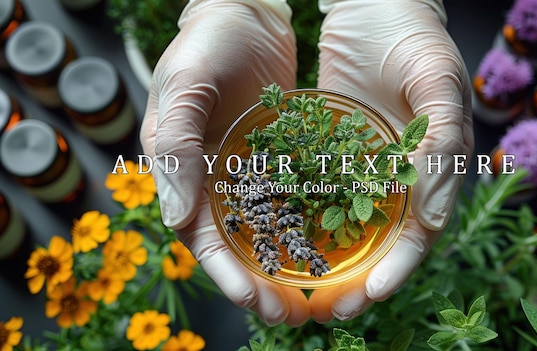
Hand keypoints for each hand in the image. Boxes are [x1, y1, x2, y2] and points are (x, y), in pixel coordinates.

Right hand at [140, 0, 309, 325]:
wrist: (244, 13)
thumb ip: (175, 147)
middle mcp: (217, 180)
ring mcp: (252, 171)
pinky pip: (297, 198)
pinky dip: (311, 225)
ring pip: (271, 231)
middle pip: (239, 246)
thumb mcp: (183, 86)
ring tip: (317, 295)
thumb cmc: (206, 45)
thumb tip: (174, 219)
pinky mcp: (282, 158)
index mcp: (184, 172)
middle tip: (294, 315)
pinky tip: (335, 246)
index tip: (254, 302)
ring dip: (290, 265)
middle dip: (263, 284)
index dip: (226, 274)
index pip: (203, 237)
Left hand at [310, 0, 474, 321]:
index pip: (419, 232)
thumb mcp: (436, 82)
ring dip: (326, 259)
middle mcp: (396, 176)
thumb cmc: (414, 38)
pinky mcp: (329, 151)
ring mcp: (361, 166)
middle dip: (357, 279)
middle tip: (330, 310)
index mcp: (432, 170)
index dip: (399, 268)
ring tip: (300, 289)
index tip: (371, 294)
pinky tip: (278, 239)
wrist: (373, 4)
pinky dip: (302, 217)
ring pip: (345, 224)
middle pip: (380, 241)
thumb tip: (431, 215)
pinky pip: (315, 190)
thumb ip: (440, 144)